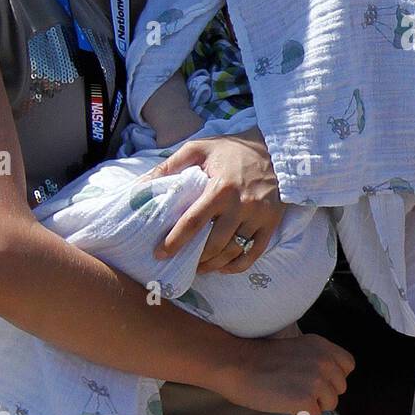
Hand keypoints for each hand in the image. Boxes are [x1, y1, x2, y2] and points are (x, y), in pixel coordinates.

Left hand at [147, 129, 282, 273]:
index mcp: (221, 188)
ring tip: (199, 266)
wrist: (274, 148)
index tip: (159, 253)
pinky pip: (254, 253)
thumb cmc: (231, 149)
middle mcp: (242, 205)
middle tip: (180, 263)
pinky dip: (237, 265)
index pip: (193, 223)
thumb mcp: (198, 148)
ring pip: (233, 251)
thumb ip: (169, 166)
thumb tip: (139, 186)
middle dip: (195, 259)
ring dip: (213, 264)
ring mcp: (259, 216)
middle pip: (214, 244)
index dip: (174, 241)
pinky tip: (223, 266)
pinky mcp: (272, 222)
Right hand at [216, 333, 355, 414]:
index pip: (348, 365)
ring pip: (330, 404)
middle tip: (300, 391)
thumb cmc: (260, 358)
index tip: (318, 380)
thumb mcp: (297, 349)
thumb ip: (315, 360)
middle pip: (340, 388)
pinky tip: (287, 406)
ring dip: (314, 406)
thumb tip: (324, 380)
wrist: (238, 365)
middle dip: (323, 393)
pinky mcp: (306, 400)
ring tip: (292, 398)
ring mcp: (316, 381)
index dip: (334, 376)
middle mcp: (324, 361)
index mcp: (322, 346)